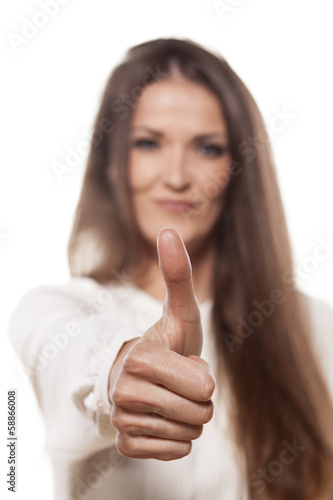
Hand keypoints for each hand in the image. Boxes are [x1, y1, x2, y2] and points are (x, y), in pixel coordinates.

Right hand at [109, 228, 215, 460]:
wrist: (140, 376)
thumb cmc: (167, 343)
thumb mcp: (180, 312)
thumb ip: (177, 274)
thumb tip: (168, 229)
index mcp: (139, 359)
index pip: (205, 388)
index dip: (202, 377)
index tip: (183, 365)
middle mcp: (124, 393)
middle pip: (199, 415)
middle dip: (199, 400)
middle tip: (178, 383)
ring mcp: (123, 421)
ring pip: (188, 435)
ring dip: (188, 418)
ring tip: (169, 398)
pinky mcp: (125, 445)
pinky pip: (173, 453)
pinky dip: (176, 439)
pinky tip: (160, 419)